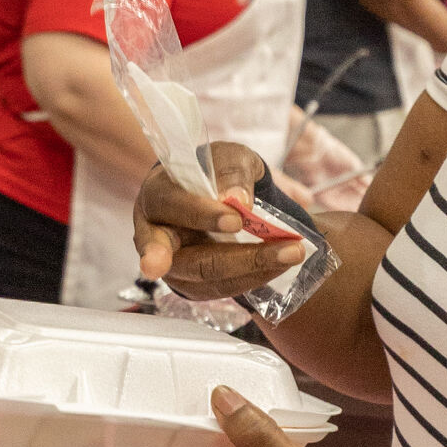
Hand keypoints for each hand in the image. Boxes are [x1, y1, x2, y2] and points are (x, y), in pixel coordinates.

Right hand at [132, 141, 308, 301]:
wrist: (213, 199)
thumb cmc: (213, 175)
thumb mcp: (226, 158)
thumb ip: (231, 171)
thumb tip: (239, 201)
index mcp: (156, 195)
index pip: (170, 205)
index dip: (200, 214)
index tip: (236, 220)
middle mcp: (152, 236)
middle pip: (185, 256)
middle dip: (235, 259)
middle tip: (286, 253)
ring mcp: (171, 266)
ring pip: (206, 277)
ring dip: (255, 268)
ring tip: (294, 253)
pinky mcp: (190, 286)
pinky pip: (221, 289)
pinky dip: (254, 278)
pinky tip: (279, 264)